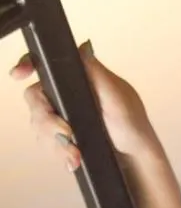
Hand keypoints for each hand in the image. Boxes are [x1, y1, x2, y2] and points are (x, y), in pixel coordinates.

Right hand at [10, 41, 153, 169]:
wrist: (133, 159)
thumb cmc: (133, 125)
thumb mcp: (117, 98)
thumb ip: (97, 74)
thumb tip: (83, 48)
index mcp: (82, 77)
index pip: (48, 65)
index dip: (28, 65)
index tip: (20, 74)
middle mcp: (69, 92)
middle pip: (36, 99)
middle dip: (48, 121)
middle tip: (67, 133)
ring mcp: (63, 114)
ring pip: (38, 124)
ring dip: (56, 142)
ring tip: (76, 153)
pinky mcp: (61, 135)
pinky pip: (46, 142)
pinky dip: (58, 151)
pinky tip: (73, 158)